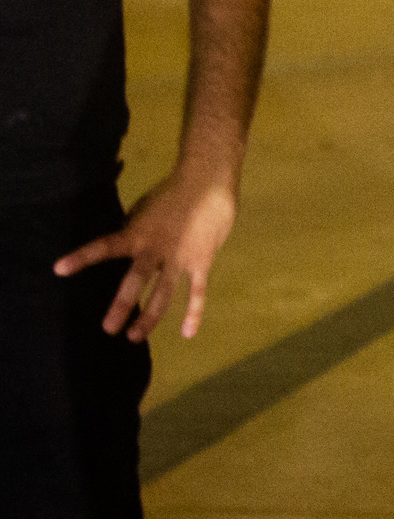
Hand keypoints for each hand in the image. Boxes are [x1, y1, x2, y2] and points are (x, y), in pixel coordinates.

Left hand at [54, 168, 238, 340]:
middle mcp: (155, 249)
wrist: (209, 181)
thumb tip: (123, 246)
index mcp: (137, 233)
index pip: (104, 246)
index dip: (82, 258)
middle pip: (136, 281)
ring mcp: (180, 257)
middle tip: (109, 328)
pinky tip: (187, 333)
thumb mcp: (145, 209)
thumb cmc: (174, 192)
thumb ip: (135, 231)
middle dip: (122, 306)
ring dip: (150, 317)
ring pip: (163, 292)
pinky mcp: (201, 261)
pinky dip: (193, 312)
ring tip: (134, 337)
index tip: (59, 270)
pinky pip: (197, 291)